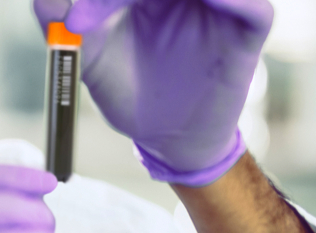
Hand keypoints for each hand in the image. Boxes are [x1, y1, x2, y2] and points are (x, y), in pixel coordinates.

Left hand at [33, 0, 273, 185]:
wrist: (162, 136)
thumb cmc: (127, 86)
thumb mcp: (87, 52)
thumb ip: (60, 20)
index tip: (81, 17)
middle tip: (105, 3)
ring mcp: (219, 7)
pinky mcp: (246, 33)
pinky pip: (255, 8)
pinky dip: (236, 0)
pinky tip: (209, 1)